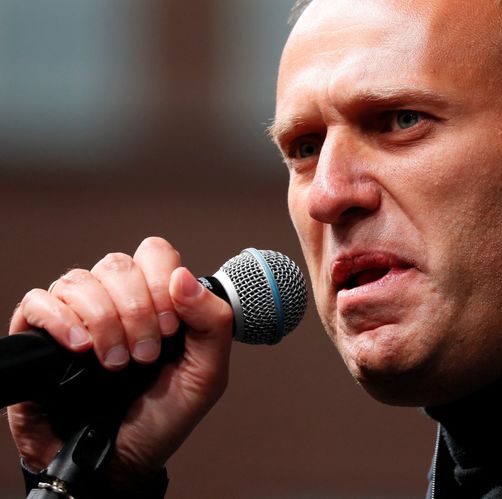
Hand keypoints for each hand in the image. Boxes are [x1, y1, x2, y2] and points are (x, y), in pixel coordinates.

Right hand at [7, 237, 232, 487]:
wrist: (117, 464)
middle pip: (118, 265)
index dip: (162, 283)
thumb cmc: (162, 420)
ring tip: (114, 364)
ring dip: (104, 321)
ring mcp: (77, 316)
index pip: (155, 254)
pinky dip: (61, 319)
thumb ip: (212, 323)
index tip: (170, 328)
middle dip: (137, 310)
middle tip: (145, 355)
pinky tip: (80, 347)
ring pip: (80, 279)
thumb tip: (183, 277)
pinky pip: (38, 301)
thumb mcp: (206, 376)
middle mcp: (116, 302)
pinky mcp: (38, 336)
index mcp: (157, 302)